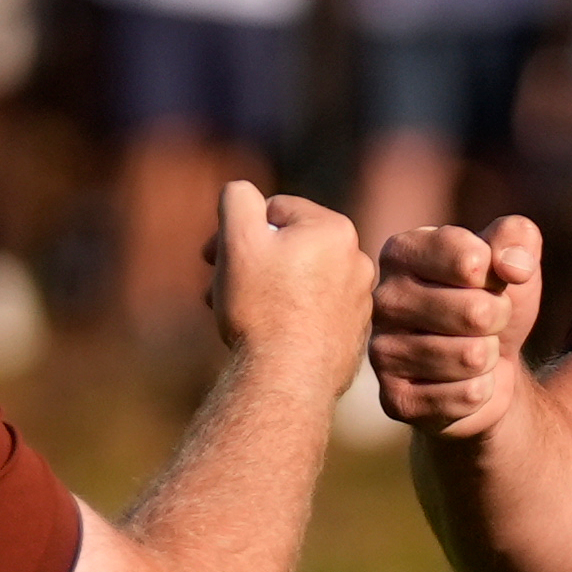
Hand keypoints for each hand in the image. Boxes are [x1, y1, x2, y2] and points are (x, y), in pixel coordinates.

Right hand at [204, 180, 371, 390]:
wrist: (287, 379)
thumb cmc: (261, 306)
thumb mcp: (238, 238)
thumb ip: (237, 199)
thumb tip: (243, 192)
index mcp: (335, 230)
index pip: (274, 211)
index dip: (236, 230)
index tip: (211, 258)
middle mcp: (357, 262)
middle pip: (289, 248)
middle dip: (249, 262)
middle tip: (214, 287)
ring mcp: (359, 302)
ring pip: (299, 282)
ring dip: (265, 289)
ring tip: (234, 313)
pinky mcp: (353, 335)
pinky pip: (312, 314)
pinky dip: (288, 317)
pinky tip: (265, 335)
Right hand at [372, 216, 541, 437]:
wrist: (488, 366)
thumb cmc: (491, 301)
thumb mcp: (512, 260)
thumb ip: (517, 239)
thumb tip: (514, 266)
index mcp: (402, 252)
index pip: (472, 260)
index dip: (497, 275)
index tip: (485, 279)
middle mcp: (383, 300)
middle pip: (476, 313)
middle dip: (498, 319)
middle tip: (483, 321)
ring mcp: (383, 352)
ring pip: (472, 357)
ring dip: (489, 357)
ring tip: (472, 350)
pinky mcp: (396, 399)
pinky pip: (467, 395)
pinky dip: (481, 391)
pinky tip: (461, 382)